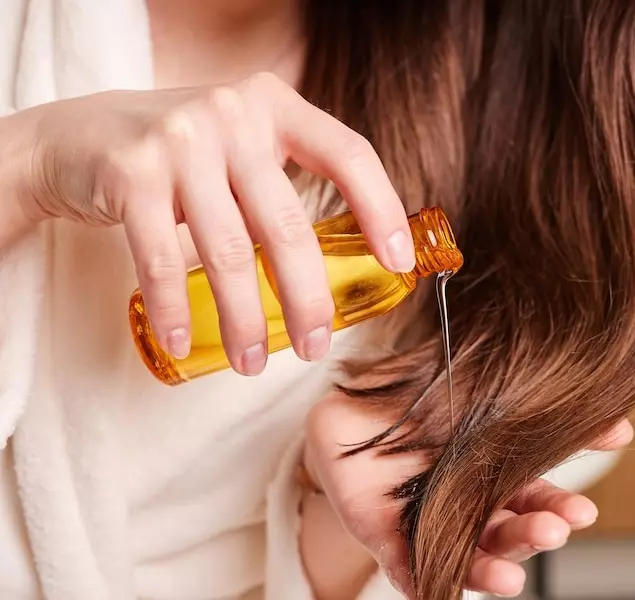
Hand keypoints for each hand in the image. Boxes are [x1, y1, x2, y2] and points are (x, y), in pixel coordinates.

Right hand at [4, 72, 413, 372]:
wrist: (76, 137)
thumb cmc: (182, 157)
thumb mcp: (242, 147)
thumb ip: (285, 185)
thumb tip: (348, 263)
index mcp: (276, 106)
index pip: (349, 153)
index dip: (381, 208)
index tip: (398, 263)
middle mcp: (233, 114)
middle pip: (287, 224)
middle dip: (306, 298)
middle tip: (314, 347)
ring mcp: (179, 139)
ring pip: (228, 250)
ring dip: (243, 319)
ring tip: (250, 364)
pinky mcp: (130, 170)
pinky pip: (160, 257)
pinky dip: (175, 308)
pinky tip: (181, 342)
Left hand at [303, 393, 633, 597]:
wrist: (345, 417)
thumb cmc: (412, 404)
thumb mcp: (470, 392)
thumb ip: (520, 398)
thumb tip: (595, 410)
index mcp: (495, 476)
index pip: (537, 494)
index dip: (562, 499)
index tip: (586, 506)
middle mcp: (471, 509)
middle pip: (512, 529)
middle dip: (536, 532)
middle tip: (558, 528)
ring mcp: (432, 528)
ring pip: (469, 557)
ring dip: (492, 571)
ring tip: (510, 577)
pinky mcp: (389, 542)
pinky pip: (405, 569)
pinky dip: (422, 584)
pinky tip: (436, 593)